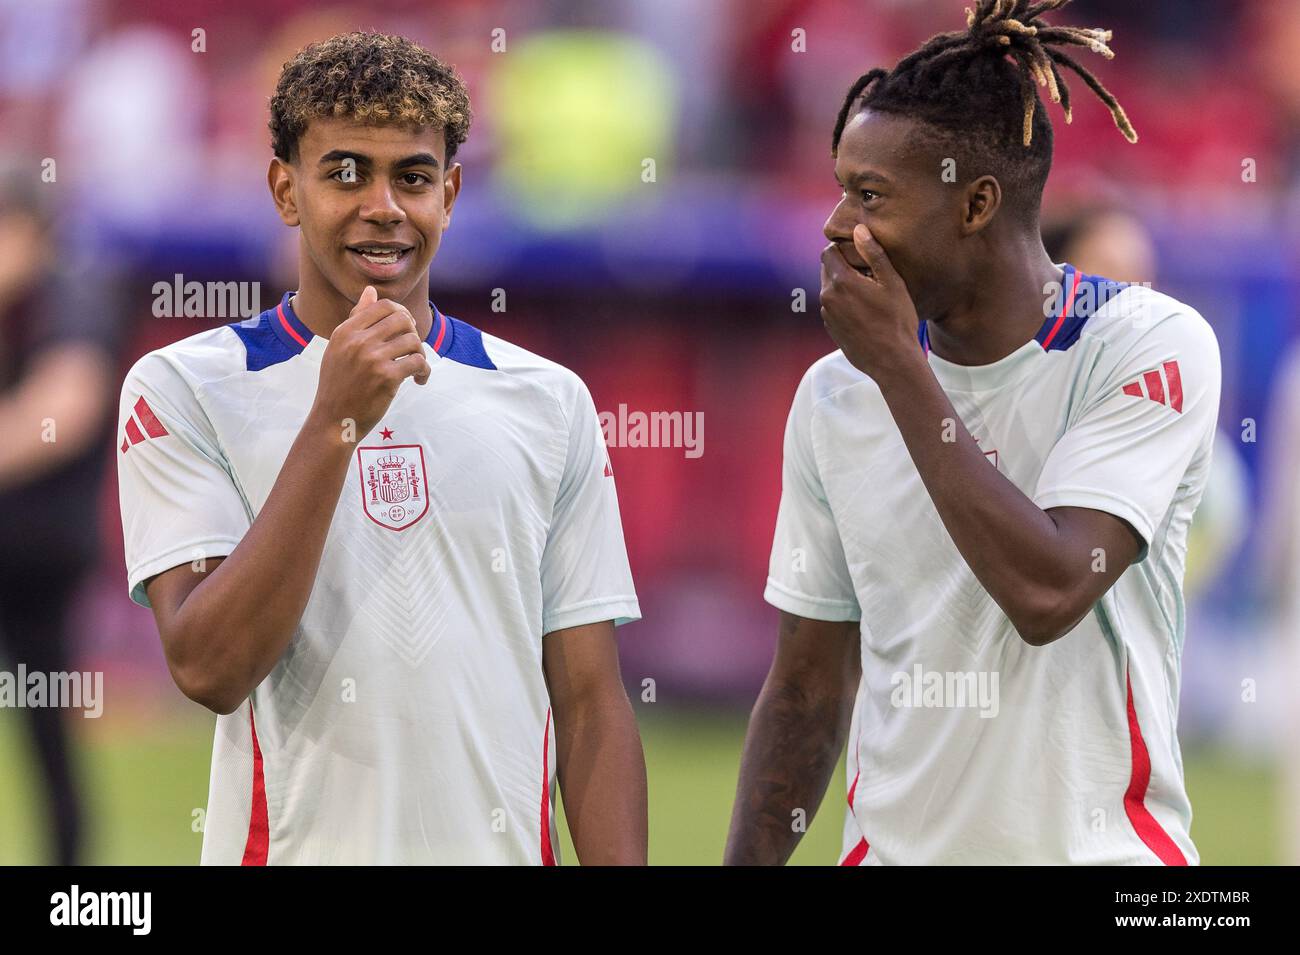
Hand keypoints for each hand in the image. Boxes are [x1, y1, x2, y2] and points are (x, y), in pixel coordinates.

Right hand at [310, 285, 430, 439]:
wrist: (334, 420)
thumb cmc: (338, 384)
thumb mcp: (339, 347)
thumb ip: (356, 318)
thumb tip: (370, 291)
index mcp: (346, 331)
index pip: (383, 306)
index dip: (401, 313)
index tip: (406, 329)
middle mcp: (358, 341)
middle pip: (402, 319)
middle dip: (413, 332)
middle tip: (412, 348)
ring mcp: (372, 358)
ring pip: (413, 341)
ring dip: (420, 354)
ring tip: (416, 367)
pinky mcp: (387, 377)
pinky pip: (418, 363)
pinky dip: (424, 372)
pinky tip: (418, 381)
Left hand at [819, 225, 923, 381]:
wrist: (892, 361)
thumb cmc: (897, 321)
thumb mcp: (892, 283)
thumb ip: (874, 254)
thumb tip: (859, 230)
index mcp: (840, 282)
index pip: (828, 252)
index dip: (843, 250)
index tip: (860, 255)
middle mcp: (827, 298)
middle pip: (827, 270)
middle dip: (843, 267)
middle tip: (868, 275)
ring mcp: (827, 315)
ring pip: (830, 289)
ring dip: (844, 287)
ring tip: (869, 295)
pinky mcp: (831, 329)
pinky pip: (833, 307)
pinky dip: (844, 304)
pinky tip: (865, 312)